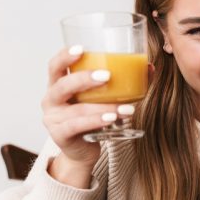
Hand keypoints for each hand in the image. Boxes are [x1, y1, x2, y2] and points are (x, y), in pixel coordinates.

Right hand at [41, 46, 131, 186]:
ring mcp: (53, 119)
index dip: (65, 56)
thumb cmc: (92, 118)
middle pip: (62, 85)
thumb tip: (149, 67)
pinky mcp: (60, 135)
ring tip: (126, 108)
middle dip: (84, 79)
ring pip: (77, 109)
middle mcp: (51, 100)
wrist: (83, 151)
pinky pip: (77, 126)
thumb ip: (122, 83)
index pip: (55, 66)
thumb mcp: (103, 99)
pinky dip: (95, 121)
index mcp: (58, 85)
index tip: (82, 48)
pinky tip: (111, 119)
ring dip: (103, 107)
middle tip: (107, 76)